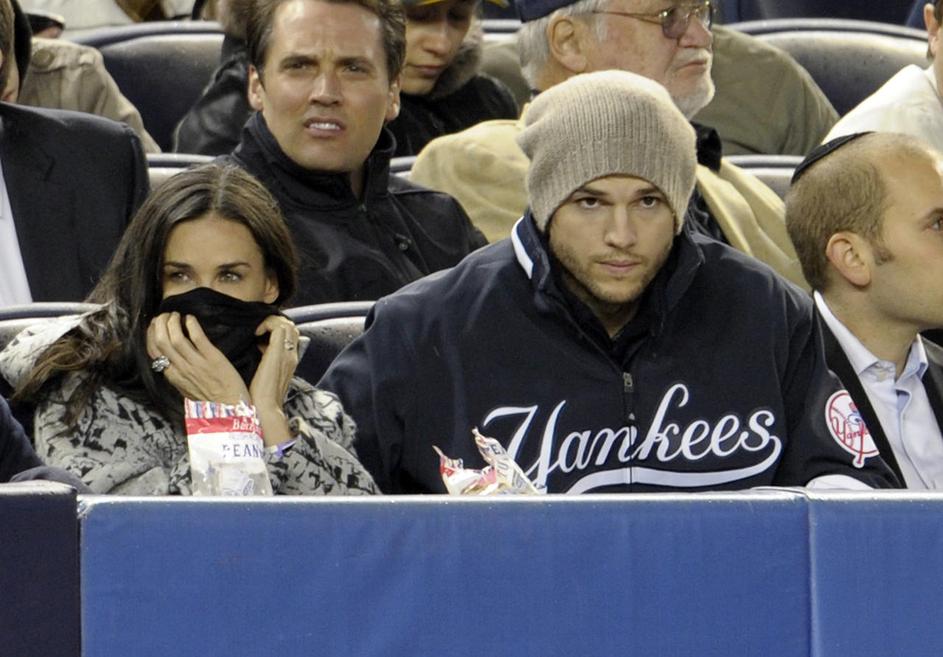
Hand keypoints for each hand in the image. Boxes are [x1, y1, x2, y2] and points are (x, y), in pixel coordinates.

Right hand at [146, 312, 249, 404]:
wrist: (230, 409)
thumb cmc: (209, 400)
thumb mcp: (185, 389)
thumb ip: (177, 375)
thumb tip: (171, 360)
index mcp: (173, 376)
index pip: (153, 351)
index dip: (150, 334)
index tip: (155, 324)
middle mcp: (181, 369)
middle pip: (161, 341)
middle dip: (159, 324)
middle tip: (166, 315)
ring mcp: (196, 364)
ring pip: (175, 338)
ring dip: (173, 322)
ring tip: (177, 315)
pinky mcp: (213, 359)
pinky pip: (197, 337)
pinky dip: (191, 324)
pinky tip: (190, 319)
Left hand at [249, 316, 299, 445]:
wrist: (265, 408)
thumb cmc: (260, 397)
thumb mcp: (265, 376)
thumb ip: (265, 362)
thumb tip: (256, 348)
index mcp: (289, 361)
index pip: (290, 336)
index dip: (276, 330)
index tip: (260, 335)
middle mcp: (291, 355)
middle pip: (291, 327)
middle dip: (275, 323)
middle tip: (259, 330)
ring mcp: (287, 353)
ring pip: (287, 324)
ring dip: (271, 322)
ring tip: (257, 331)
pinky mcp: (278, 352)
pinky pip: (278, 327)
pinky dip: (267, 324)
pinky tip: (255, 333)